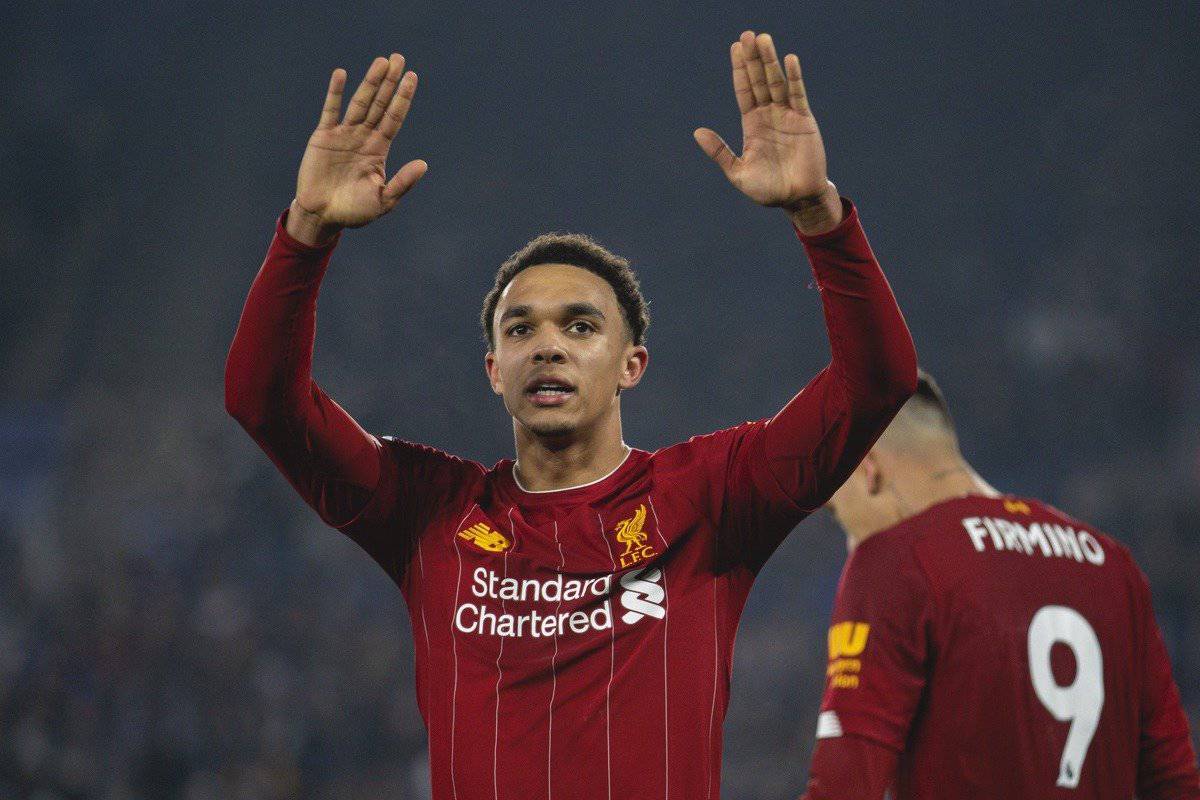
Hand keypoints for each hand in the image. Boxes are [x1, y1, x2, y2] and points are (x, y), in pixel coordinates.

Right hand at [287, 54, 426, 244]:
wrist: (323, 216)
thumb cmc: (355, 212)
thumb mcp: (384, 200)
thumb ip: (402, 182)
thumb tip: (424, 164)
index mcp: (379, 149)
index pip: (394, 118)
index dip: (402, 98)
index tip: (411, 77)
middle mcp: (364, 137)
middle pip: (380, 104)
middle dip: (389, 82)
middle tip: (399, 58)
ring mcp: (343, 134)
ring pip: (359, 103)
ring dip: (370, 82)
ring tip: (381, 61)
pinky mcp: (323, 137)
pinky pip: (330, 110)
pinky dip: (335, 92)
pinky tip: (341, 74)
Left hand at [694, 31, 841, 233]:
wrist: (796, 200)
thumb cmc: (767, 190)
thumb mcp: (738, 172)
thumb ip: (720, 151)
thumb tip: (696, 131)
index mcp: (751, 125)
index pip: (744, 91)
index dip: (739, 70)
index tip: (735, 47)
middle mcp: (769, 115)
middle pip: (759, 80)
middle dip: (753, 58)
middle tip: (747, 34)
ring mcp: (787, 116)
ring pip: (776, 82)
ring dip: (770, 61)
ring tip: (763, 38)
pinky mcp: (804, 121)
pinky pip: (798, 95)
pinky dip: (794, 77)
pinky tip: (789, 59)